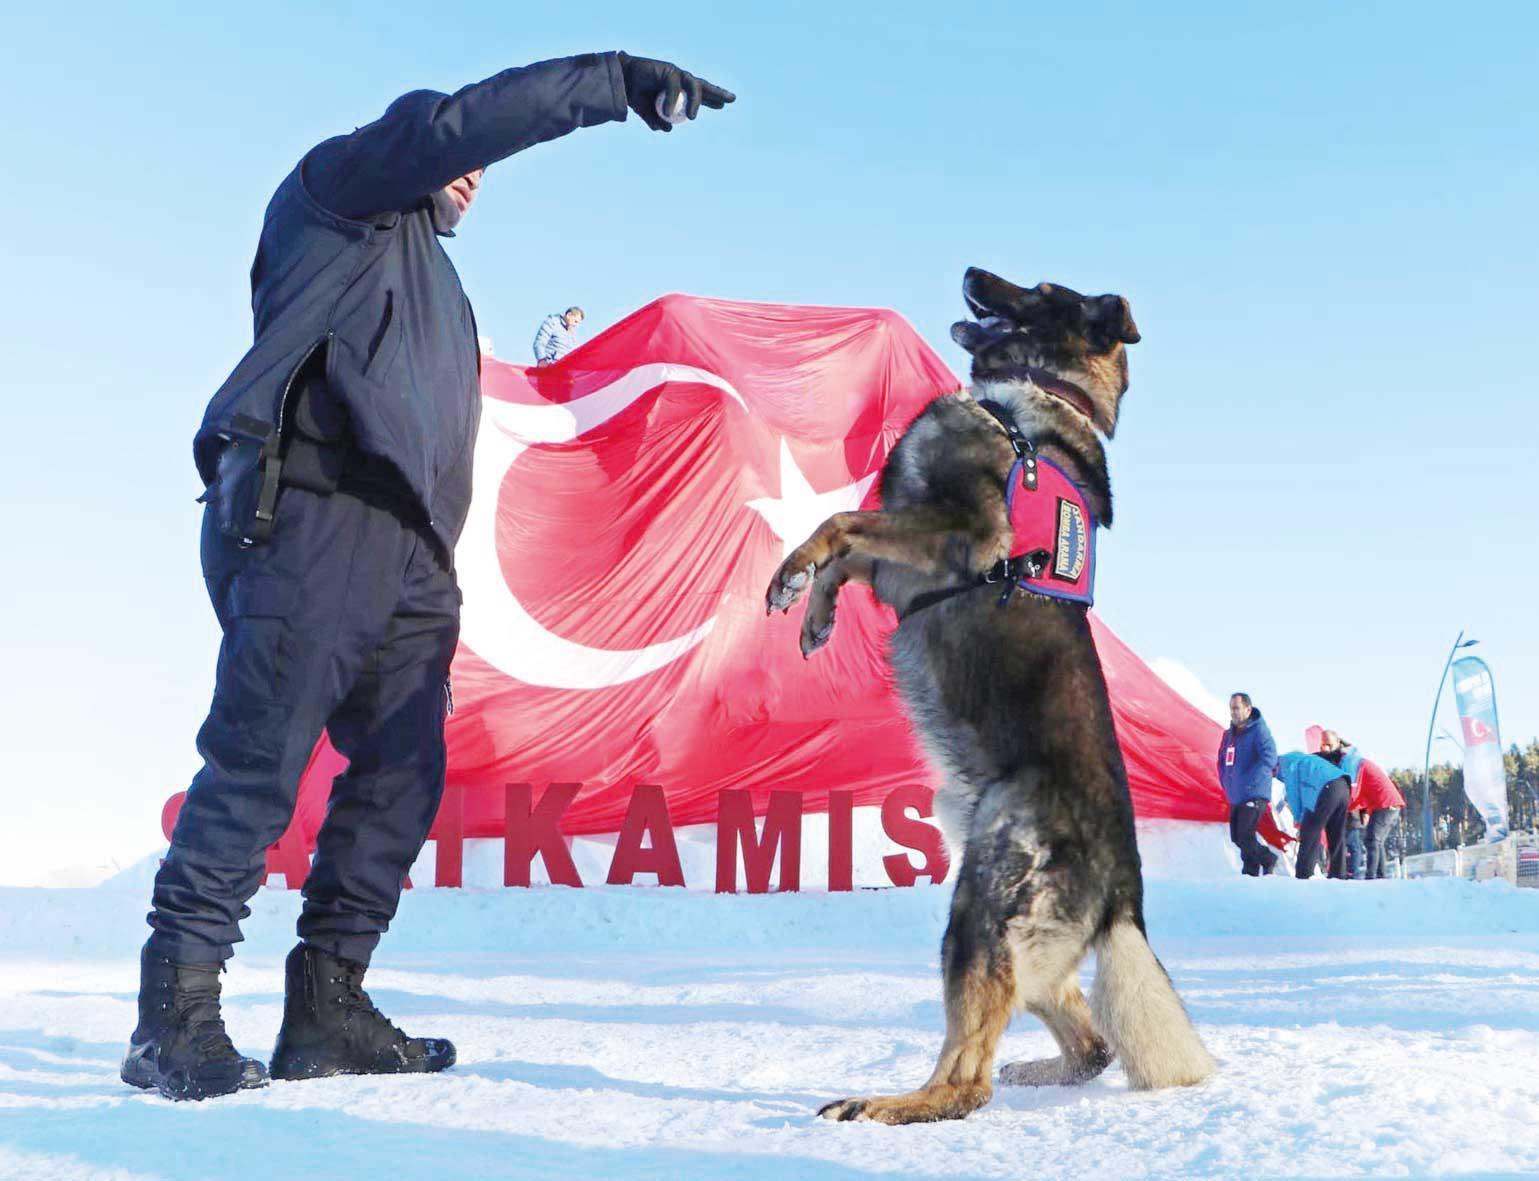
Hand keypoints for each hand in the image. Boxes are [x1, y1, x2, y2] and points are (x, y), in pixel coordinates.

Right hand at [617, 52, 734, 130]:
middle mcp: (679, 80)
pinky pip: (674, 86)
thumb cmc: (634, 95)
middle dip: (716, 92)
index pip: (699, 93)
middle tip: (731, 99)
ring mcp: (675, 73)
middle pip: (702, 86)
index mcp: (678, 90)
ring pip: (693, 85)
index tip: (724, 105)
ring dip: (695, 101)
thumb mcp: (647, 113)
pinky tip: (667, 110)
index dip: (712, 99)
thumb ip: (658, 120)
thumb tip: (669, 129)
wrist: (620, 82)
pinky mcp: (667, 70)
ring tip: (693, 117)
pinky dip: (670, 100)